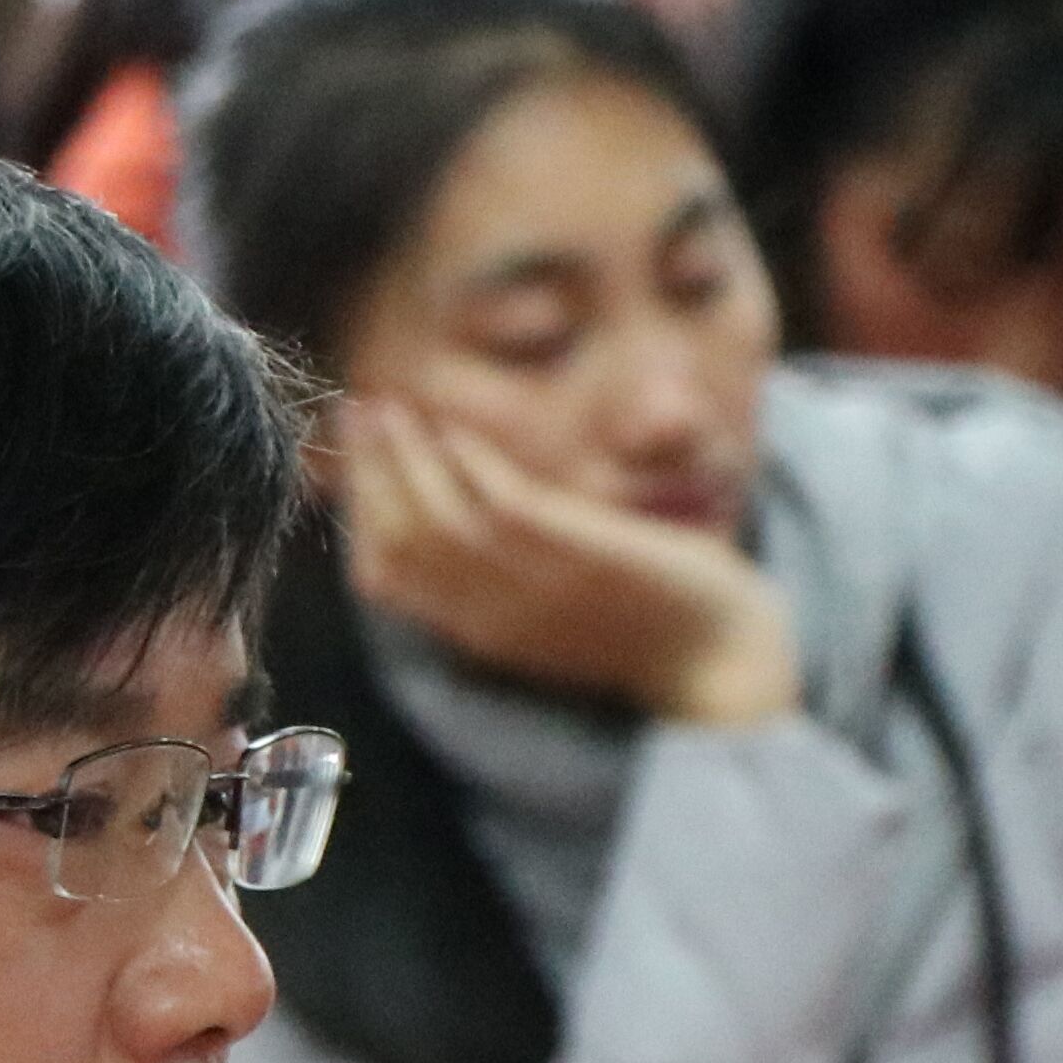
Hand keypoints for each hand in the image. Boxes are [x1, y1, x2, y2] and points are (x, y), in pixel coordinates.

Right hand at [336, 403, 796, 728]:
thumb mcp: (547, 603)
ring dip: (401, 455)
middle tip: (354, 412)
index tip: (348, 462)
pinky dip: (463, 459)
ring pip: (432, 518)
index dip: (356, 515)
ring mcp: (528, 586)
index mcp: (477, 633)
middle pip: (396, 541)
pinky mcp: (571, 554)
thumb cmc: (639, 623)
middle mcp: (489, 615)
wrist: (714, 656)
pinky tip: (450, 426)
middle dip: (366, 471)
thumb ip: (502, 565)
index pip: (382, 578)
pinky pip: (496, 498)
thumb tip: (466, 502)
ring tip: (387, 406)